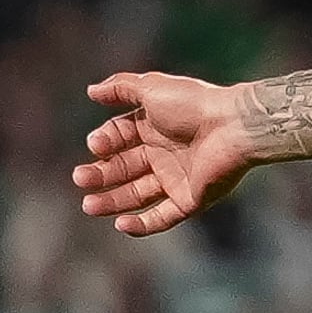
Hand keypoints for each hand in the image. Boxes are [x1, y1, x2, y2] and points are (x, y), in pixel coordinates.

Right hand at [75, 71, 256, 235]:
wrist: (232, 127)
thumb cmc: (193, 104)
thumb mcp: (151, 88)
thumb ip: (121, 87)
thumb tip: (91, 91)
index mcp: (153, 127)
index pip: (118, 138)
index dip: (104, 143)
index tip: (96, 145)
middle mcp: (163, 154)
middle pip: (123, 169)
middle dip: (100, 175)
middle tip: (79, 178)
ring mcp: (177, 179)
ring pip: (137, 196)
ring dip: (112, 201)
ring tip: (88, 206)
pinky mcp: (191, 200)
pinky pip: (163, 218)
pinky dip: (142, 225)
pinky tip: (120, 224)